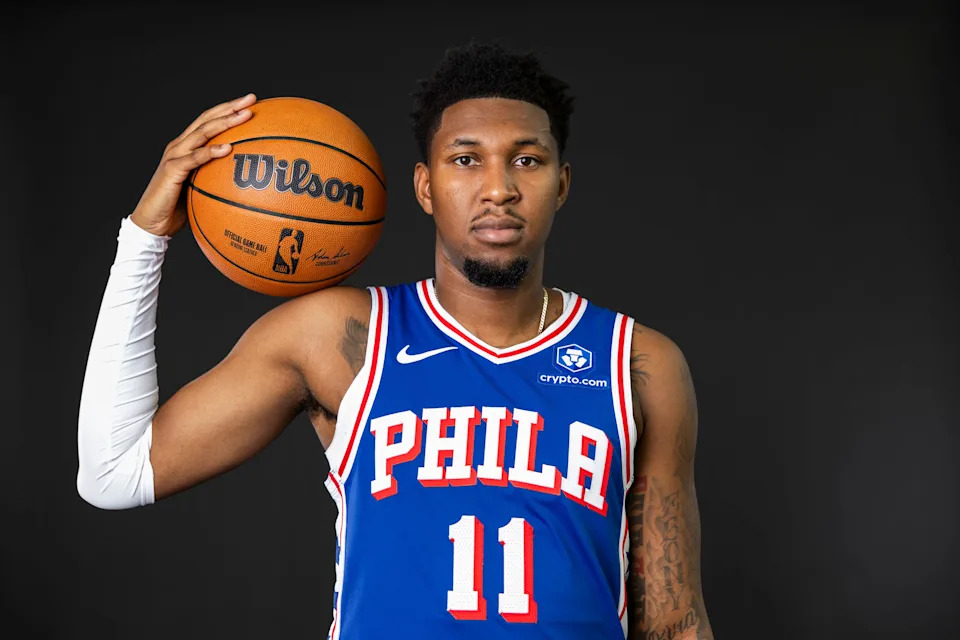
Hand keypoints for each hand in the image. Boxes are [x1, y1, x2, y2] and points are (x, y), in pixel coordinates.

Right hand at [130, 93, 256, 236]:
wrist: (152, 223)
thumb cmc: (179, 208)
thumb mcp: (203, 188)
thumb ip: (218, 177)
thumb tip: (247, 181)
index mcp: (187, 146)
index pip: (209, 121)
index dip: (228, 109)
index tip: (251, 102)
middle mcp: (180, 146)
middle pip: (207, 120)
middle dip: (230, 107)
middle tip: (251, 99)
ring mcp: (174, 156)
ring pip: (202, 133)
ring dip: (225, 122)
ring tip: (245, 116)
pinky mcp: (171, 171)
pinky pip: (193, 159)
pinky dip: (210, 152)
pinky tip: (227, 148)